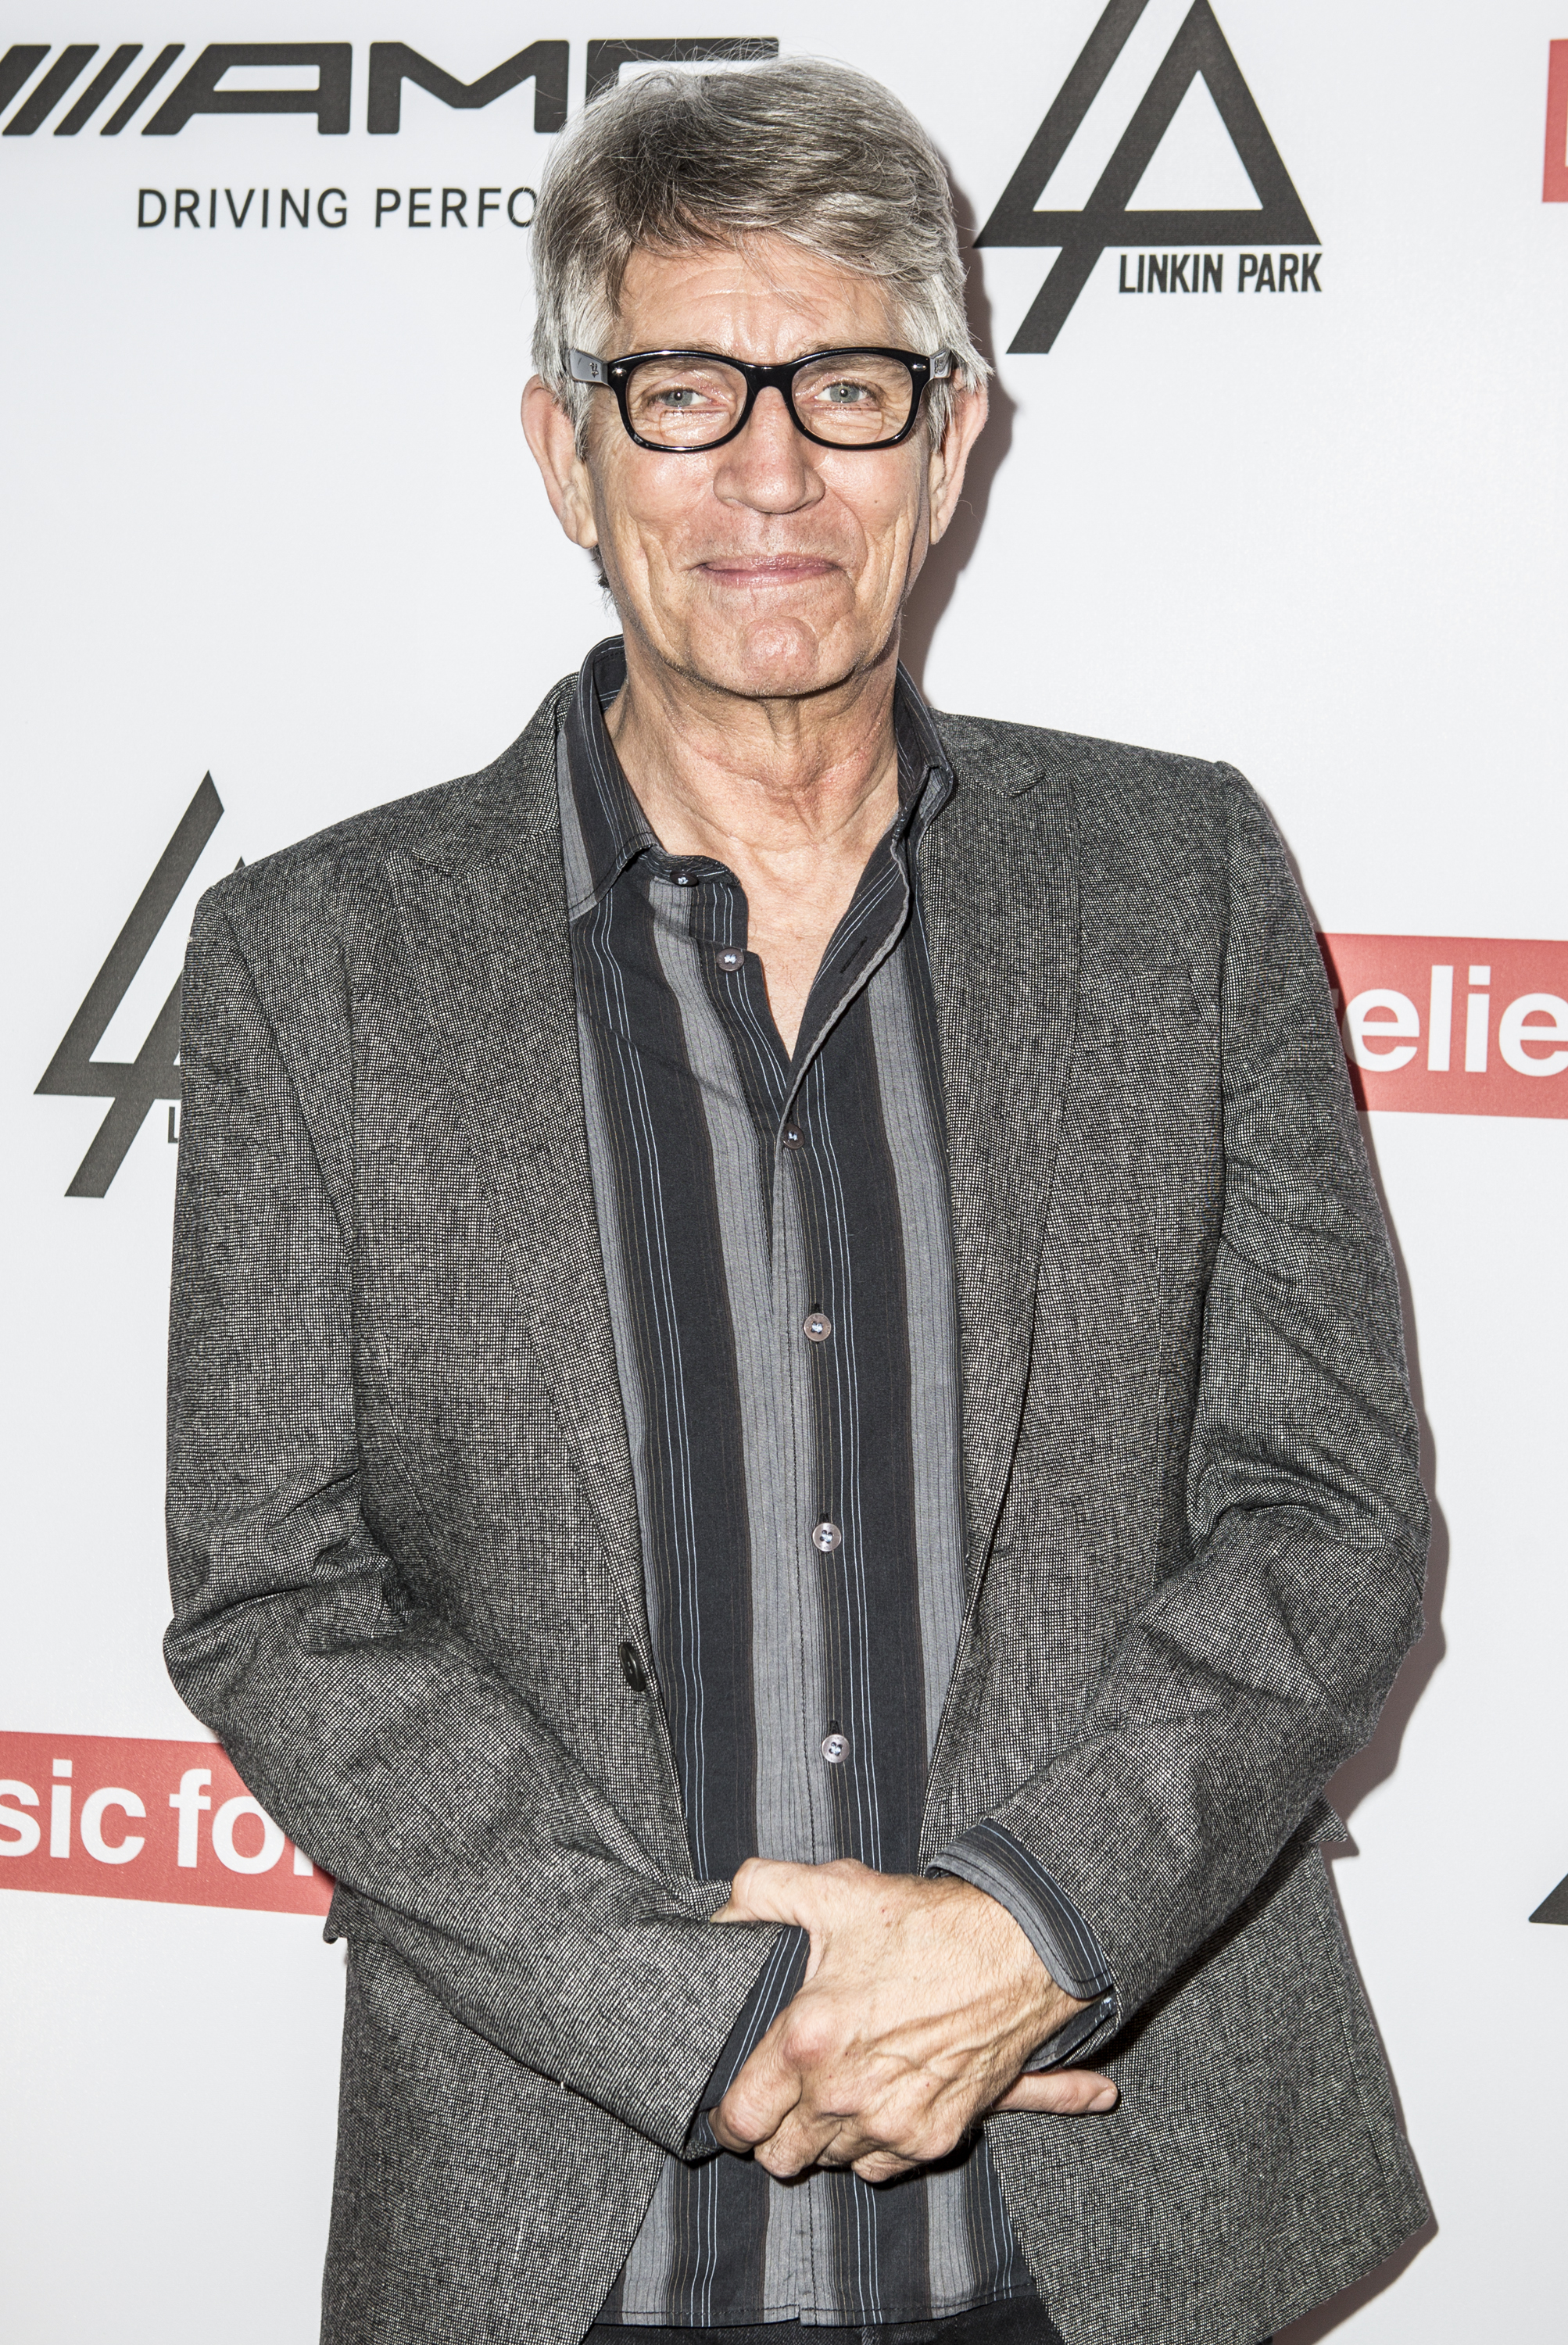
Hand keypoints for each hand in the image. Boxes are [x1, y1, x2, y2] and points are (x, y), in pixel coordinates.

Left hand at [709, 1856, 1116, 2182]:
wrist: (1017, 1951)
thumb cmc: (925, 1923)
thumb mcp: (835, 1889)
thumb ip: (761, 1893)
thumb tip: (719, 1918)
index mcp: (808, 2041)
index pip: (739, 2119)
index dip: (727, 2118)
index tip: (733, 2106)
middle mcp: (844, 2095)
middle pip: (780, 2156)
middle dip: (773, 2132)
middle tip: (783, 2096)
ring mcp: (891, 2123)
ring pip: (830, 2163)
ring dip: (823, 2137)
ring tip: (833, 2089)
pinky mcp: (934, 2137)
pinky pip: (880, 2167)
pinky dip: (871, 2146)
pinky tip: (874, 2101)